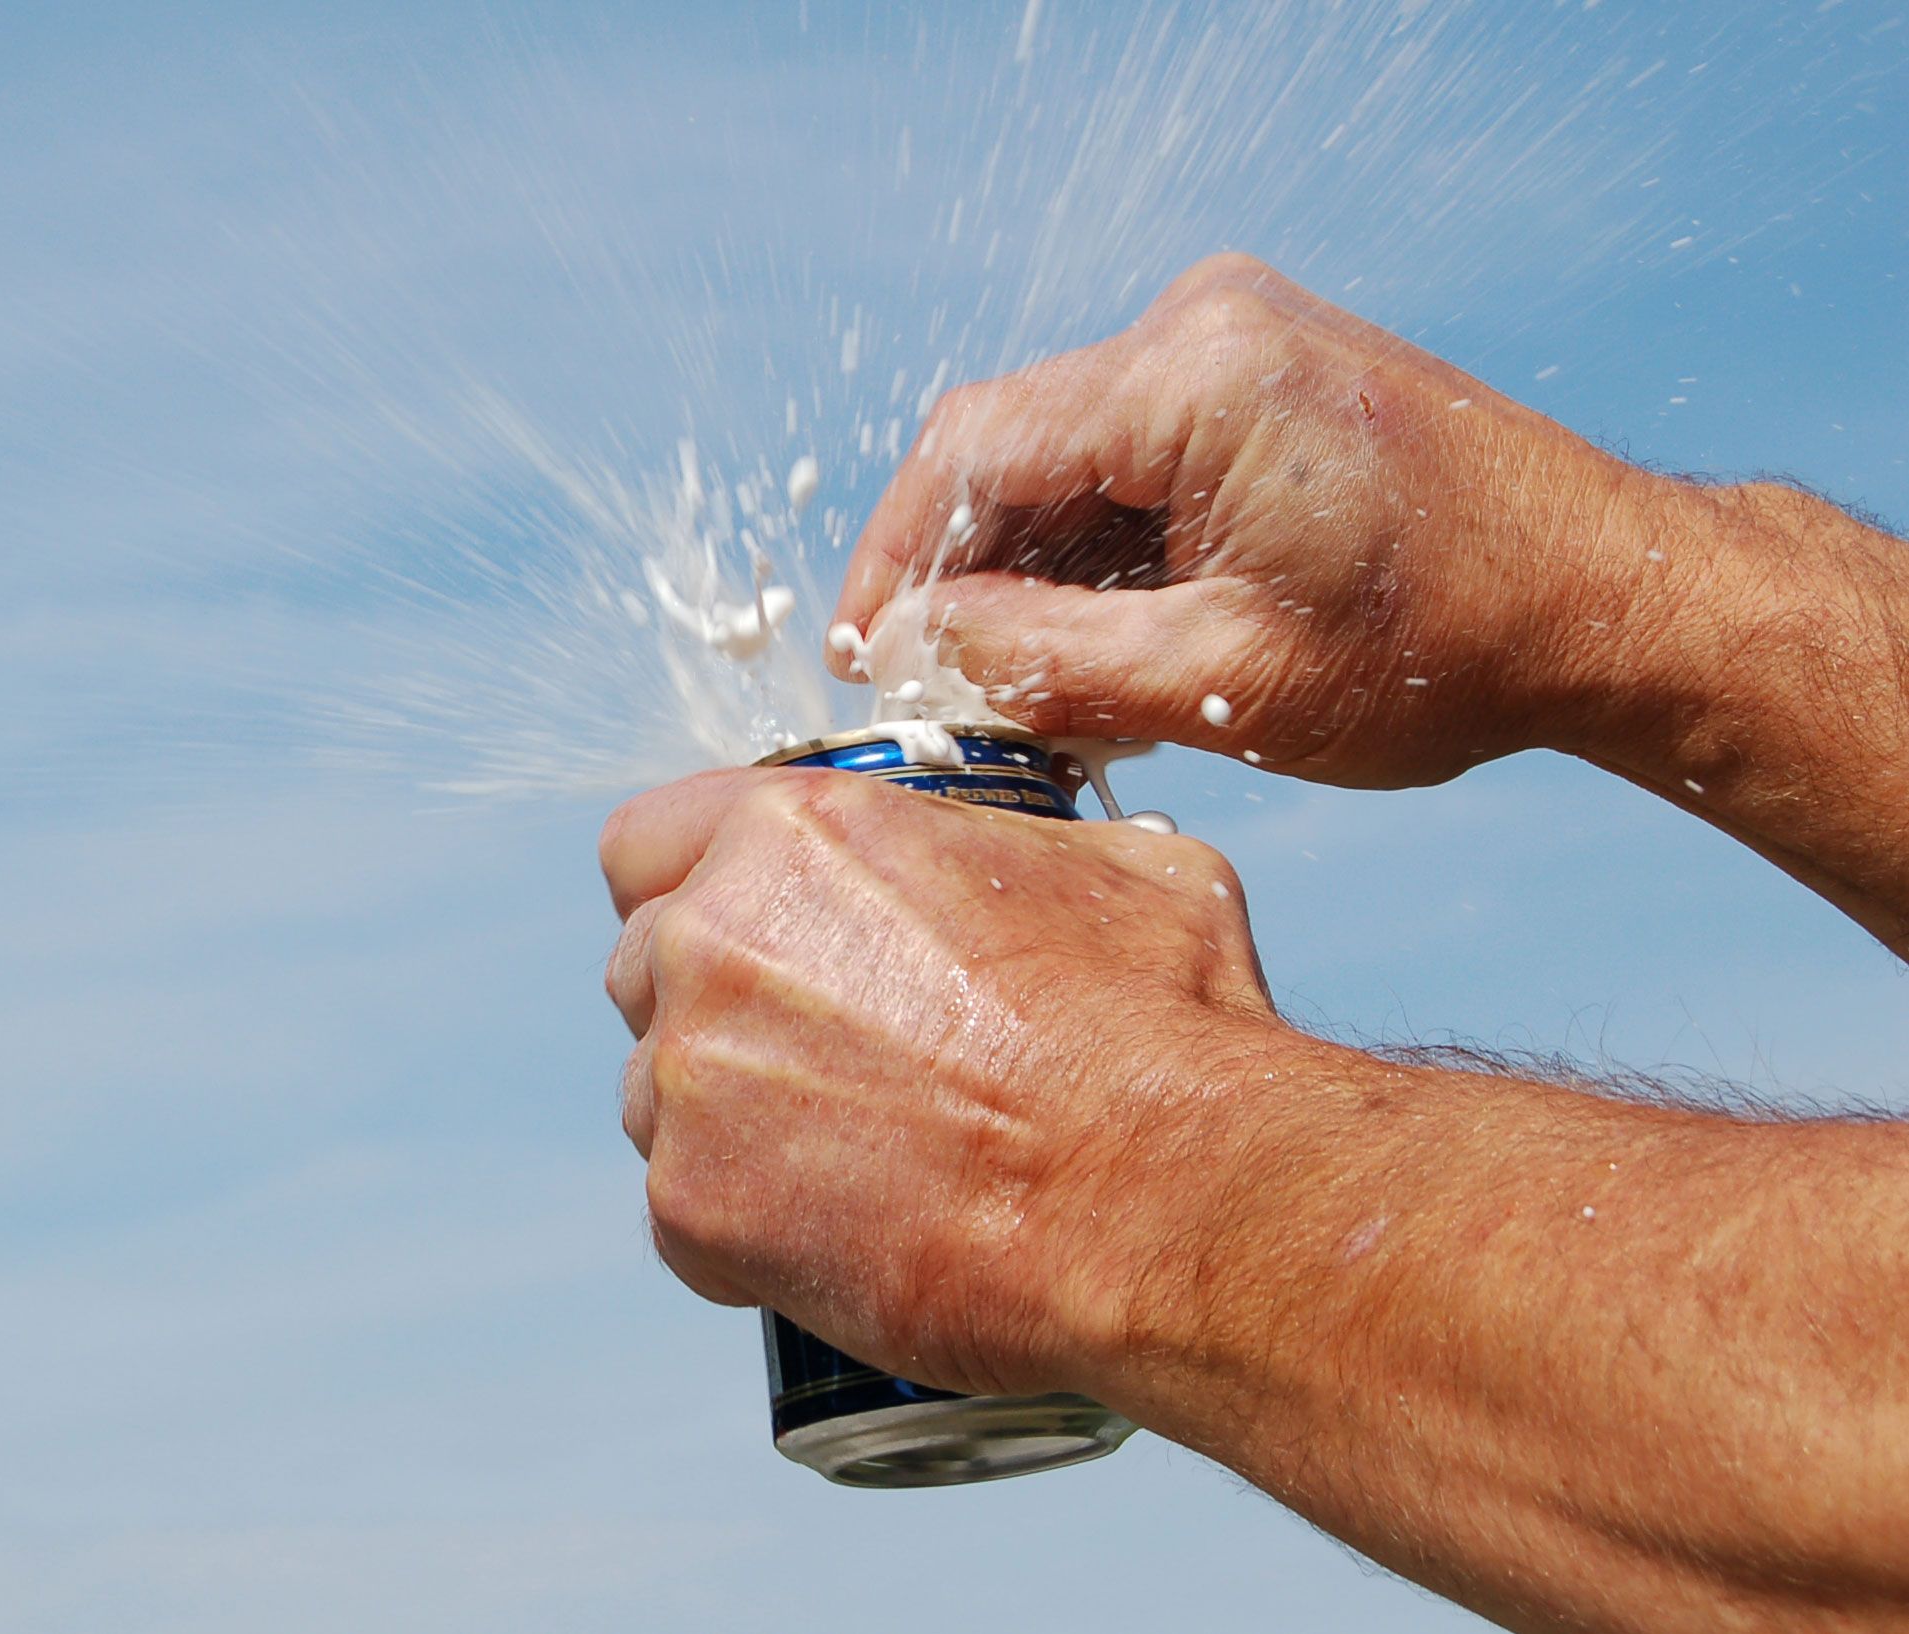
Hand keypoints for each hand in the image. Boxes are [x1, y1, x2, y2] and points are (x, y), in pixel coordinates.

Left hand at [598, 766, 1277, 1397]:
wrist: (1165, 1202)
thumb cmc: (1161, 1034)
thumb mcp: (1114, 870)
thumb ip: (1014, 853)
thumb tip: (1036, 872)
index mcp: (795, 832)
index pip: (646, 845)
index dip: (691, 892)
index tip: (745, 941)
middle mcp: (714, 936)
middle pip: (644, 970)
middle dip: (714, 1014)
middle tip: (825, 1068)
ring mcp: (689, 1075)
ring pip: (655, 1097)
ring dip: (725, 1127)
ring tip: (857, 1165)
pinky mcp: (691, 1206)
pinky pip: (683, 1218)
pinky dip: (746, 1237)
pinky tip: (849, 1240)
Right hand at [840, 252, 1676, 788]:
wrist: (1613, 600)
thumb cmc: (1446, 648)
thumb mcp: (1220, 685)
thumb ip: (1045, 663)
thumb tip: (916, 651)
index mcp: (1193, 376)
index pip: (973, 452)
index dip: (893, 562)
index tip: (858, 660)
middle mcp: (1206, 325)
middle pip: (1014, 450)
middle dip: (966, 579)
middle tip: (945, 696)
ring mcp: (1238, 339)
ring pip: (1067, 459)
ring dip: (1035, 572)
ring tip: (1035, 693)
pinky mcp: (1262, 375)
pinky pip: (1130, 455)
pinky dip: (1101, 549)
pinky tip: (1101, 644)